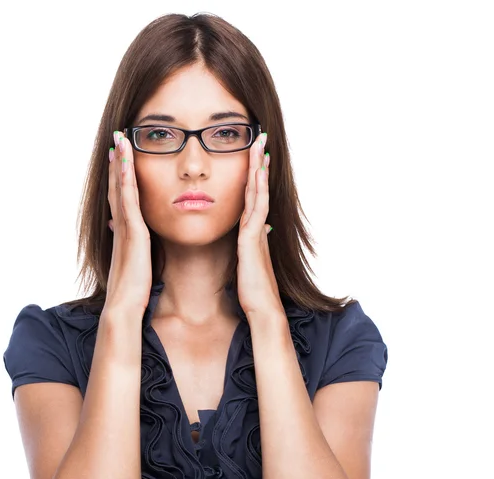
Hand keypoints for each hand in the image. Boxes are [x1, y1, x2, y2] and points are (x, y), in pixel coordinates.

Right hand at [104, 131, 152, 317]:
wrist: (124, 305)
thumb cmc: (133, 289)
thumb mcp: (136, 263)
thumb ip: (135, 248)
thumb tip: (133, 239)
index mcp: (124, 231)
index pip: (121, 197)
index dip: (119, 176)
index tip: (119, 156)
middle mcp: (121, 225)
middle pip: (117, 187)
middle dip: (117, 162)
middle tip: (117, 139)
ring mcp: (125, 227)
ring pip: (120, 189)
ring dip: (120, 163)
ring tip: (120, 140)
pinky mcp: (132, 232)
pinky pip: (128, 201)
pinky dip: (125, 180)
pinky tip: (126, 163)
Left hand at [236, 132, 281, 316]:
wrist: (262, 309)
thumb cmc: (252, 291)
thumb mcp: (246, 263)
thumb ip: (249, 246)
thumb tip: (255, 233)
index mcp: (252, 232)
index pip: (252, 197)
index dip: (252, 175)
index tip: (252, 154)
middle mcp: (257, 228)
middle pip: (257, 189)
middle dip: (257, 163)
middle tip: (259, 137)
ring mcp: (257, 233)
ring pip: (258, 194)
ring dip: (258, 169)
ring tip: (259, 146)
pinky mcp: (253, 240)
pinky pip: (256, 209)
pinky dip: (258, 189)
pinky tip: (257, 174)